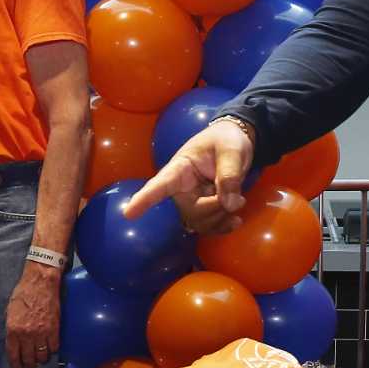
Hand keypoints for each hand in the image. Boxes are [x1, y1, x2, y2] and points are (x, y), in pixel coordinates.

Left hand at [5, 263, 61, 367]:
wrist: (41, 282)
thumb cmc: (24, 293)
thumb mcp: (10, 311)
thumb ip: (12, 328)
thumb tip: (14, 341)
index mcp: (13, 329)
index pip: (13, 354)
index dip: (16, 364)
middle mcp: (26, 334)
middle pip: (29, 358)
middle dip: (29, 364)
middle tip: (30, 365)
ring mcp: (41, 333)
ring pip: (42, 355)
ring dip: (41, 359)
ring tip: (40, 357)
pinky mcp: (54, 329)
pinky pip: (54, 347)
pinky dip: (52, 349)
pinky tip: (50, 347)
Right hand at [124, 120, 252, 235]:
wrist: (234, 142)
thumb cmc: (227, 140)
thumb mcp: (231, 150)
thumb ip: (230, 175)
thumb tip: (230, 204)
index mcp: (180, 168)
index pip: (160, 184)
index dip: (145, 199)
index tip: (128, 213)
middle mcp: (180, 187)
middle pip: (190, 210)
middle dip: (215, 209)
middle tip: (239, 198)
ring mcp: (190, 200)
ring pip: (198, 222)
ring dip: (221, 219)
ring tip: (239, 202)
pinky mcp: (202, 209)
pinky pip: (207, 227)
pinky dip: (222, 227)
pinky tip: (235, 221)